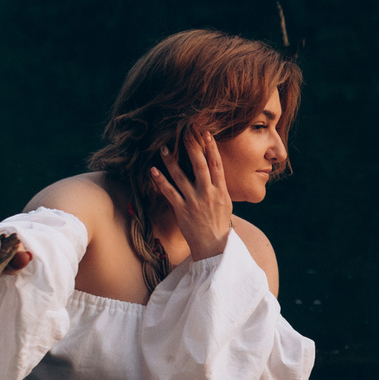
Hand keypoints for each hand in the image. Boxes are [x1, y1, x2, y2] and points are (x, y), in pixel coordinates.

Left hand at [149, 129, 236, 262]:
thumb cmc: (220, 225)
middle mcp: (208, 193)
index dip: (211, 148)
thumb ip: (219, 188)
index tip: (205, 134)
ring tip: (164, 148)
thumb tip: (215, 173)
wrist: (214, 246)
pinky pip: (169, 192)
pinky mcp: (182, 210)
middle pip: (200, 165)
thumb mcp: (226, 204)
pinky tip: (153, 171)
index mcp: (221, 191)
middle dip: (192, 148)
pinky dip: (160, 181)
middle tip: (184, 133)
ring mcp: (194, 201)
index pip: (217, 165)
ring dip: (171, 161)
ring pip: (181, 176)